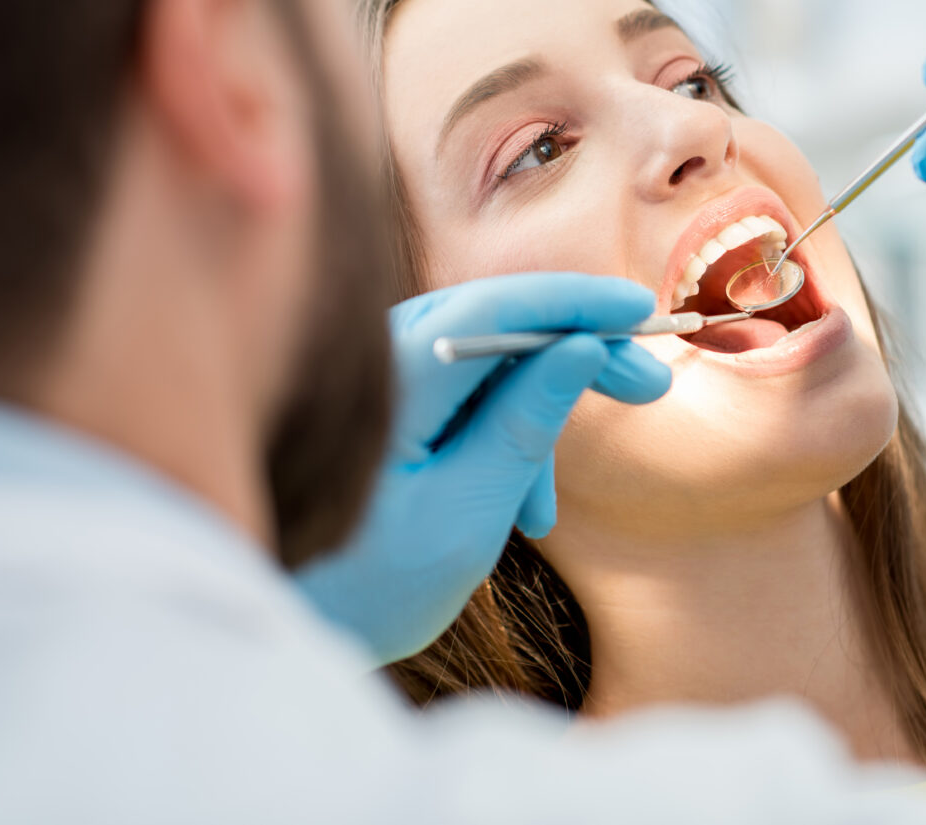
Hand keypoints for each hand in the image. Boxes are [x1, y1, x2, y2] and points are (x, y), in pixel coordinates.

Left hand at [296, 273, 670, 663]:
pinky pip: (457, 398)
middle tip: (649, 389)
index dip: (577, 302)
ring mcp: (375, 381)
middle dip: (576, 357)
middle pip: (498, 325)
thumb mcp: (467, 513)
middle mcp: (377, 362)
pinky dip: (495, 441)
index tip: (641, 310)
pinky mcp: (380, 406)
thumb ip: (526, 424)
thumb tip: (583, 347)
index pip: (499, 307)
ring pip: (484, 365)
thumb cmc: (362, 585)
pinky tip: (509, 515)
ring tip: (542, 519)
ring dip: (532, 422)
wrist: (276, 625)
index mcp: (393, 382)